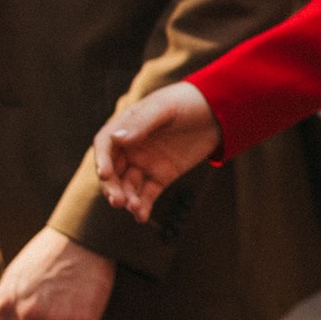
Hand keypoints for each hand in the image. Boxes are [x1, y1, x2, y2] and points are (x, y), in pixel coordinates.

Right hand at [93, 81, 220, 225]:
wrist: (218, 112)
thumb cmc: (187, 102)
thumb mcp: (165, 109)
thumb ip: (142, 123)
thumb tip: (117, 139)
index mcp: (127, 126)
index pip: (106, 145)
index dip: (102, 160)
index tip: (105, 174)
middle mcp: (132, 147)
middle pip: (113, 170)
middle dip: (112, 187)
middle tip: (118, 201)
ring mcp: (146, 163)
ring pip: (129, 185)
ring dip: (128, 198)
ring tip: (134, 208)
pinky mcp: (161, 176)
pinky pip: (147, 194)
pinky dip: (143, 206)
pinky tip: (141, 217)